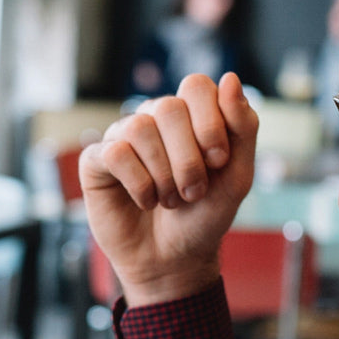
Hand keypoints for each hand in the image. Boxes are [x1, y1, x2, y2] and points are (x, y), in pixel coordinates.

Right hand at [79, 72, 258, 305]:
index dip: (209, 122)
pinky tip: (145, 201)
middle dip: (187, 158)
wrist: (174, 260)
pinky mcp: (96, 162)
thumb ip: (243, 128)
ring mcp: (122, 138)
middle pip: (167, 108)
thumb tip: (229, 78)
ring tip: (169, 200)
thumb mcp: (237, 176)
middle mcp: (153, 119)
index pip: (195, 86)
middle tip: (194, 192)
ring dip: (163, 174)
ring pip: (139, 128)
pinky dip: (138, 183)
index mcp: (188, 115)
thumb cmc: (204, 217)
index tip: (218, 162)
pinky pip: (114, 153)